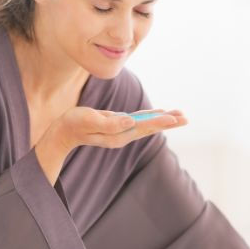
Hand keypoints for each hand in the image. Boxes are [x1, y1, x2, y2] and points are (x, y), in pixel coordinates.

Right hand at [58, 107, 187, 150]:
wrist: (63, 132)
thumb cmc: (73, 124)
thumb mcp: (89, 121)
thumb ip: (109, 123)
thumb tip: (130, 121)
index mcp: (119, 135)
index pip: (144, 128)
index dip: (159, 122)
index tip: (174, 118)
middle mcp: (124, 135)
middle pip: (150, 128)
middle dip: (168, 122)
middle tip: (186, 118)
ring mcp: (122, 131)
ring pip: (147, 124)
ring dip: (164, 119)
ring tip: (180, 115)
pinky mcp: (119, 125)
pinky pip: (140, 120)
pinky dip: (152, 116)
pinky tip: (160, 113)